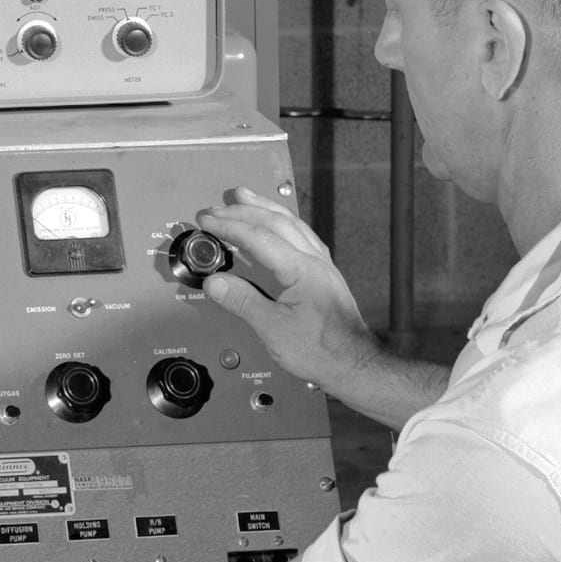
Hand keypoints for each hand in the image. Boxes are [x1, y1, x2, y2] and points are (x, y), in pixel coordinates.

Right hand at [189, 188, 383, 399]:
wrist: (352, 363)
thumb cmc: (322, 350)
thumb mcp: (273, 329)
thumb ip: (243, 301)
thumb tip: (216, 282)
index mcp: (302, 270)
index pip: (259, 237)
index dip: (230, 226)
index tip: (208, 221)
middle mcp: (315, 261)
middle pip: (277, 222)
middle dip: (243, 211)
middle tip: (218, 206)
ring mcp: (322, 265)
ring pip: (292, 223)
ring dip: (265, 208)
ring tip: (246, 198)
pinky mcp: (324, 274)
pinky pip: (301, 235)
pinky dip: (282, 223)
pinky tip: (278, 223)